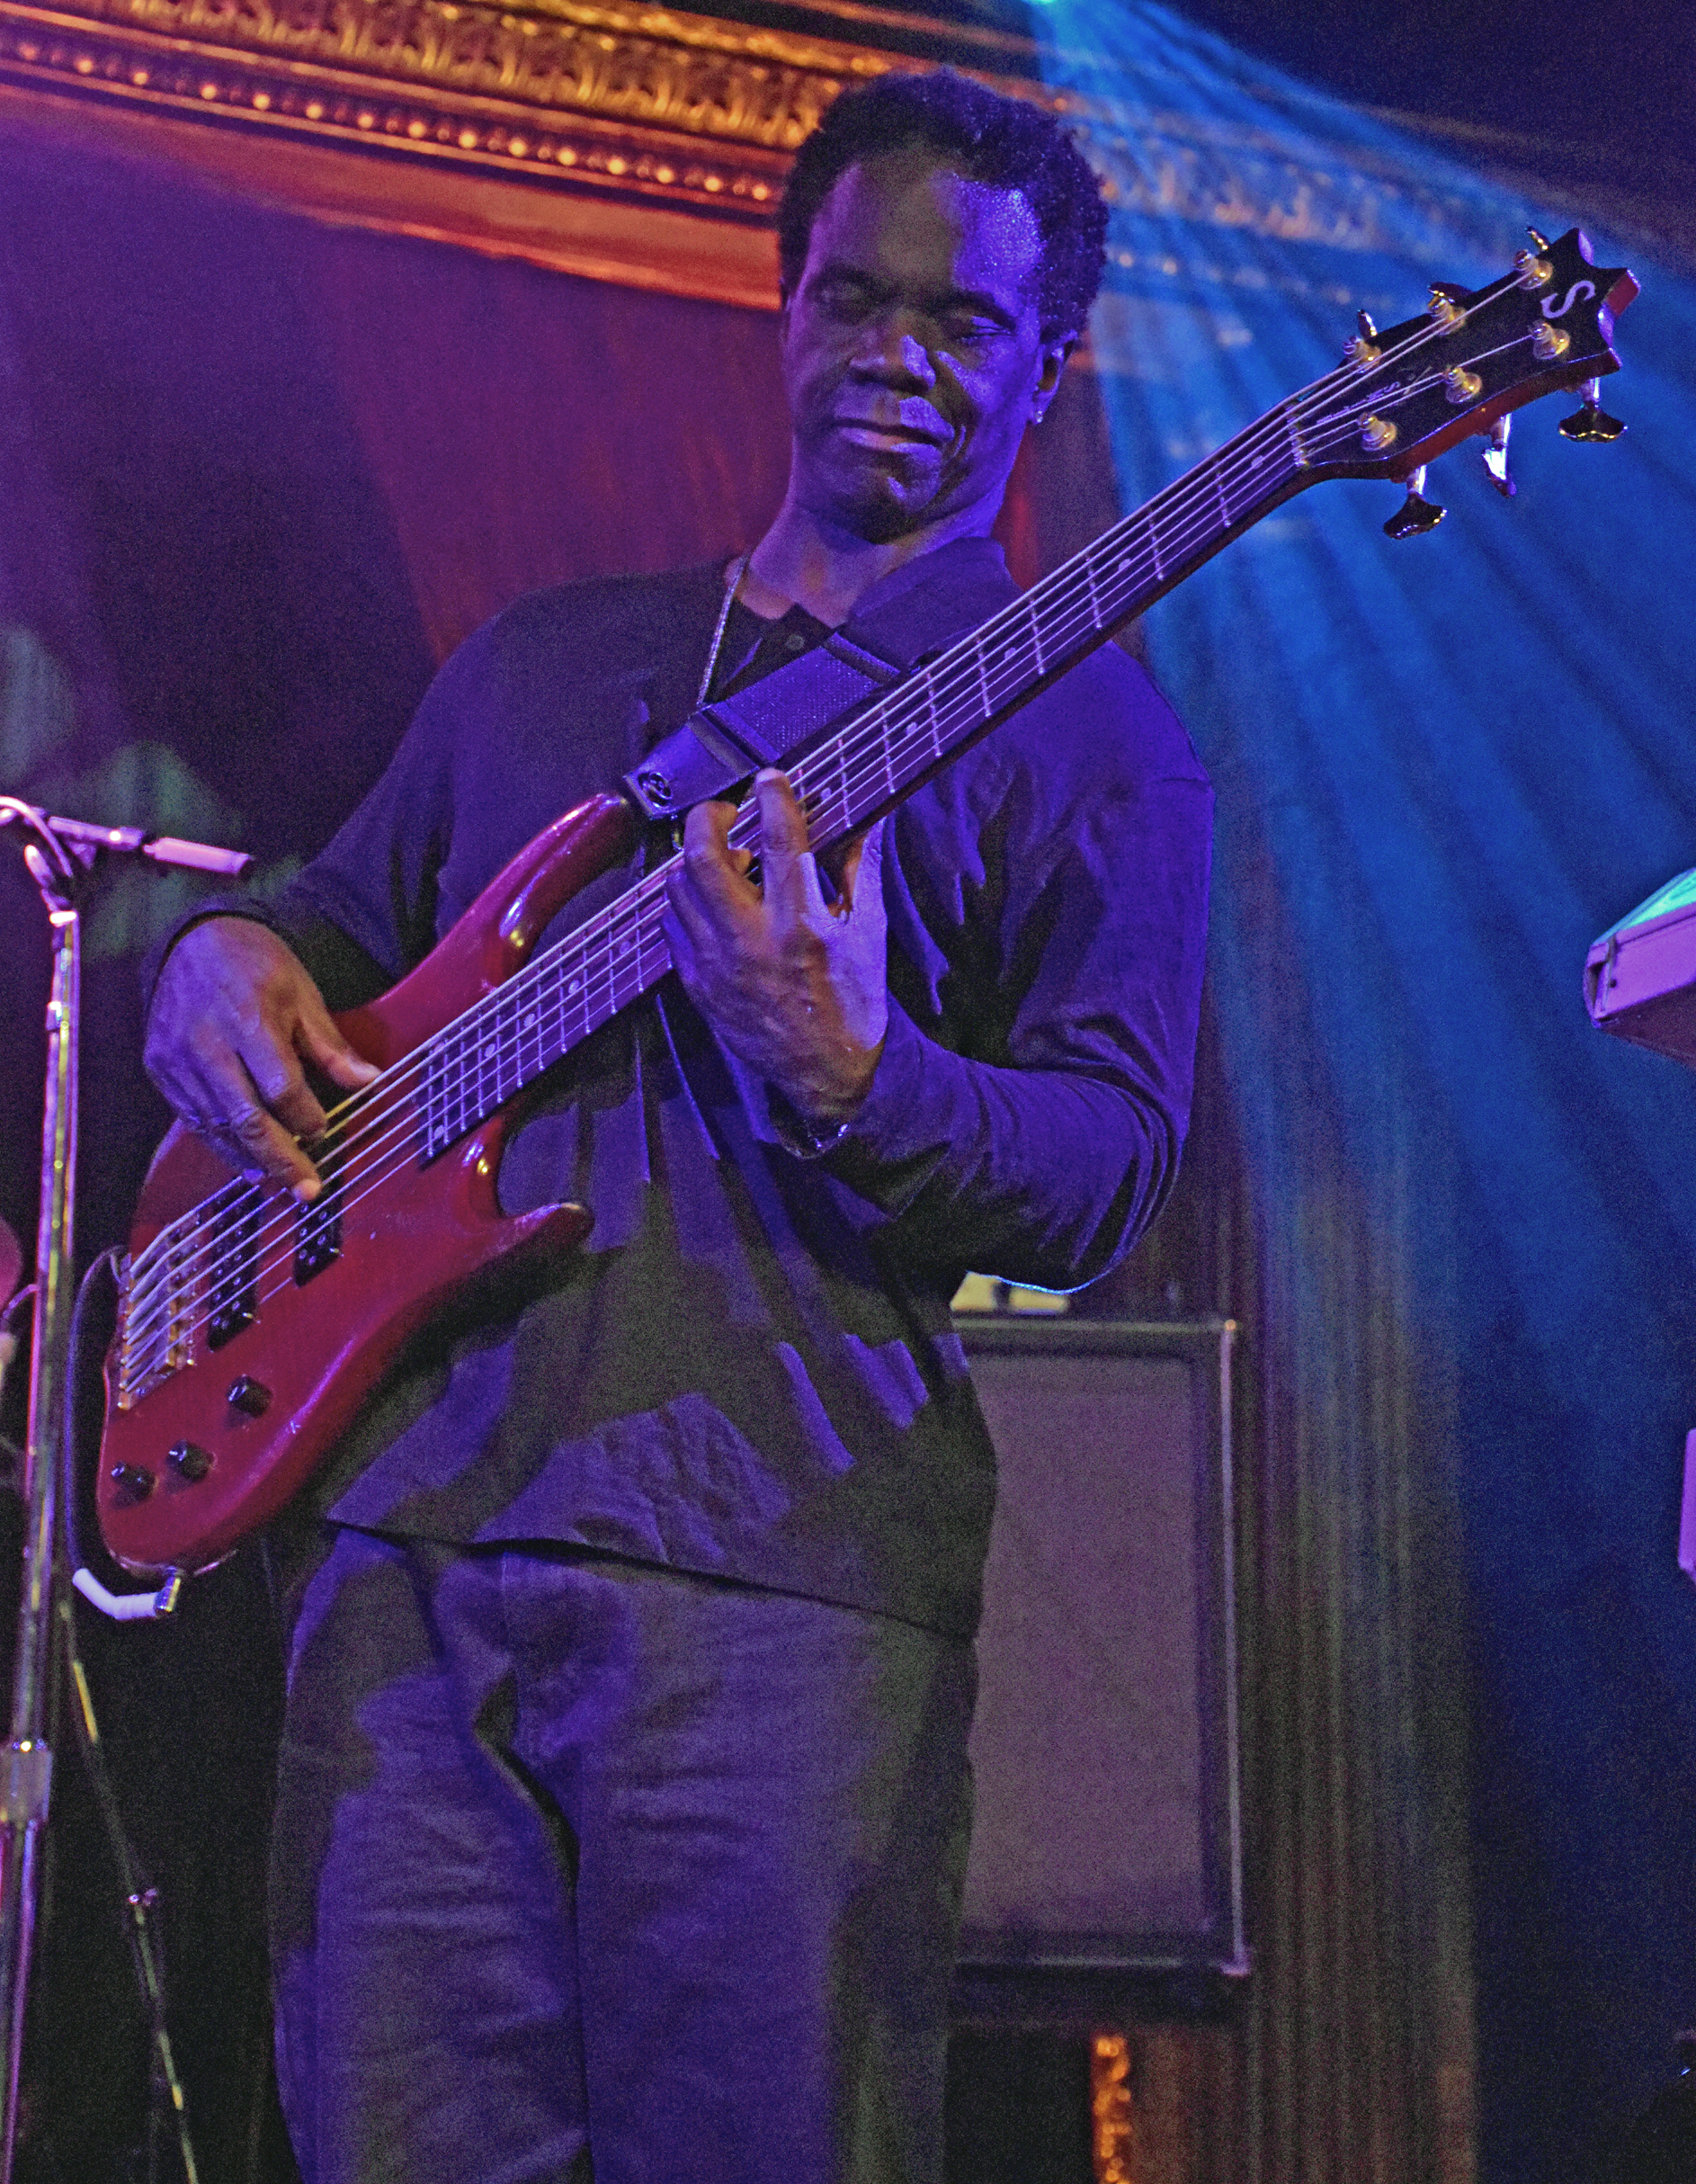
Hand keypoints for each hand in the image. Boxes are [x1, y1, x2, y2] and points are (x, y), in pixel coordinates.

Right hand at [144, 918, 378, 1198]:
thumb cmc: (255, 965)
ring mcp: (178, 1060)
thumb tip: (370, 1082)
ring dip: (251, 1160)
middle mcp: (207, 1045)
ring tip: (282, 1184)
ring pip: (216, 1125)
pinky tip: (247, 1163)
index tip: (325, 1130)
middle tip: (308, 1189)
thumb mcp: (302, 995)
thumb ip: (331, 1046)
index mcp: (248, 1020)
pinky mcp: (160, 1069)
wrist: (191, 941)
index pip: (280, 1087)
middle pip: (246, 1117)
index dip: (305, 1116)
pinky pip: (193, 1118)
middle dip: (281, 1159)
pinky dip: (221, 1144)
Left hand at [663, 770, 886, 1126]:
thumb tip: (866, 822)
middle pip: (703, 856)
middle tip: (727, 812)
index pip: (781, 841)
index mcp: (800, 925)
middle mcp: (750, 941)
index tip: (770, 778)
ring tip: (724, 858)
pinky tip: (710, 901)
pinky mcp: (697, 986)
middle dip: (709, 817)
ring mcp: (716, 966)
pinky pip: (672, 927)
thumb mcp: (868, 934)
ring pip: (678, 887)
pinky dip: (685, 903)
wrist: (827, 1076)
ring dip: (695, 860)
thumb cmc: (854, 1003)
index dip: (772, 797)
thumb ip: (859, 871)